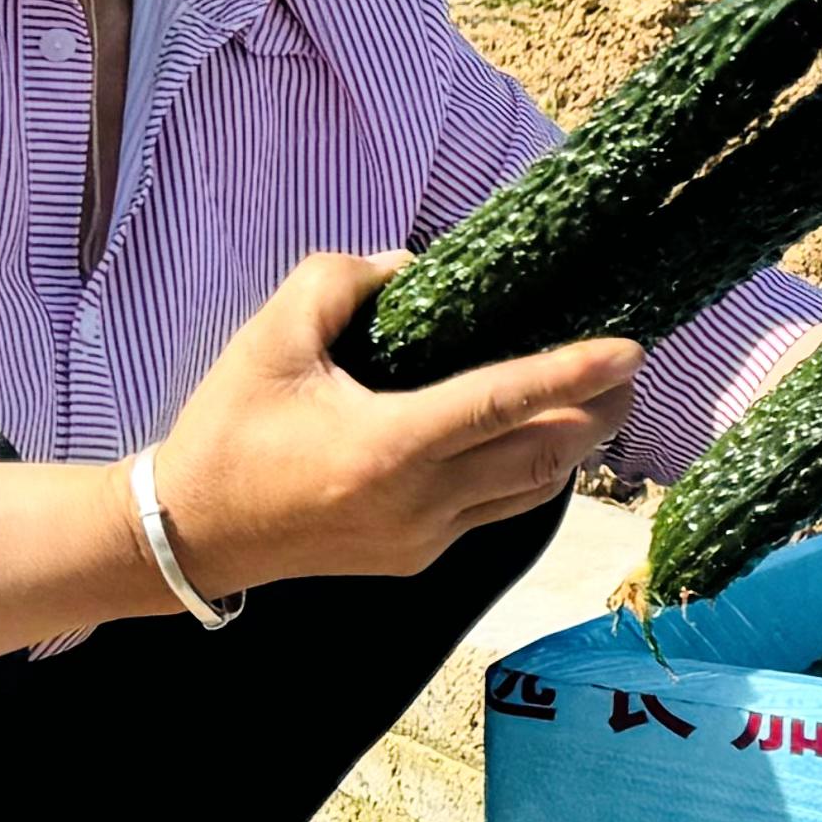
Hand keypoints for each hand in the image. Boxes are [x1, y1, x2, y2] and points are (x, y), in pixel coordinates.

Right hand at [148, 250, 637, 592]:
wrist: (188, 533)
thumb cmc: (228, 428)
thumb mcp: (270, 337)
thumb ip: (342, 280)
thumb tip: (415, 263)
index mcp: (386, 448)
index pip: (502, 403)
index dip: (571, 373)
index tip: (630, 348)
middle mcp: (417, 503)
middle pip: (542, 455)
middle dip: (599, 410)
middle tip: (634, 366)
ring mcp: (422, 539)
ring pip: (530, 492)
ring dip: (576, 446)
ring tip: (607, 398)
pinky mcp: (416, 557)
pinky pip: (497, 511)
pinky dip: (532, 472)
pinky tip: (543, 436)